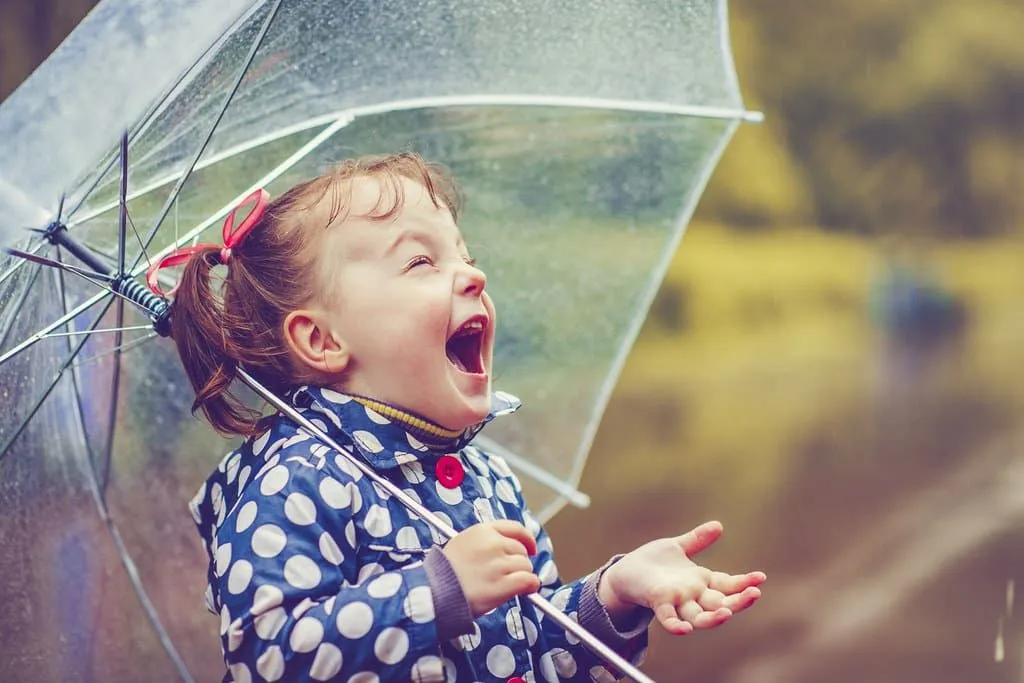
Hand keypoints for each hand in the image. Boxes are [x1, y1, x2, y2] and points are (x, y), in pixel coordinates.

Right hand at [442, 520, 541, 616]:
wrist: (434, 592)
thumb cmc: (445, 572)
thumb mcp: (462, 543)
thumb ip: (485, 542)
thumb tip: (506, 548)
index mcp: (482, 531)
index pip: (515, 528)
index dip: (527, 539)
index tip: (530, 547)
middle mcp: (493, 544)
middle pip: (521, 550)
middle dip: (518, 563)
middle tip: (508, 575)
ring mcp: (498, 564)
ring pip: (526, 566)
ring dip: (522, 576)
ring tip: (507, 585)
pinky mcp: (502, 584)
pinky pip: (528, 580)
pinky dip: (531, 586)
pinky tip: (526, 590)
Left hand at [599, 520, 764, 634]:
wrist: (623, 572)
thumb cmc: (650, 562)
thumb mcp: (676, 547)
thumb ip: (697, 540)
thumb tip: (719, 525)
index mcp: (699, 581)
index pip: (727, 584)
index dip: (743, 583)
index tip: (760, 578)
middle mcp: (692, 594)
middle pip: (720, 602)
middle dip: (739, 601)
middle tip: (755, 594)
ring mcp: (676, 600)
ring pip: (700, 616)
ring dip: (714, 617)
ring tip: (727, 613)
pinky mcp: (657, 601)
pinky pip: (668, 618)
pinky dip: (676, 625)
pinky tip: (685, 629)